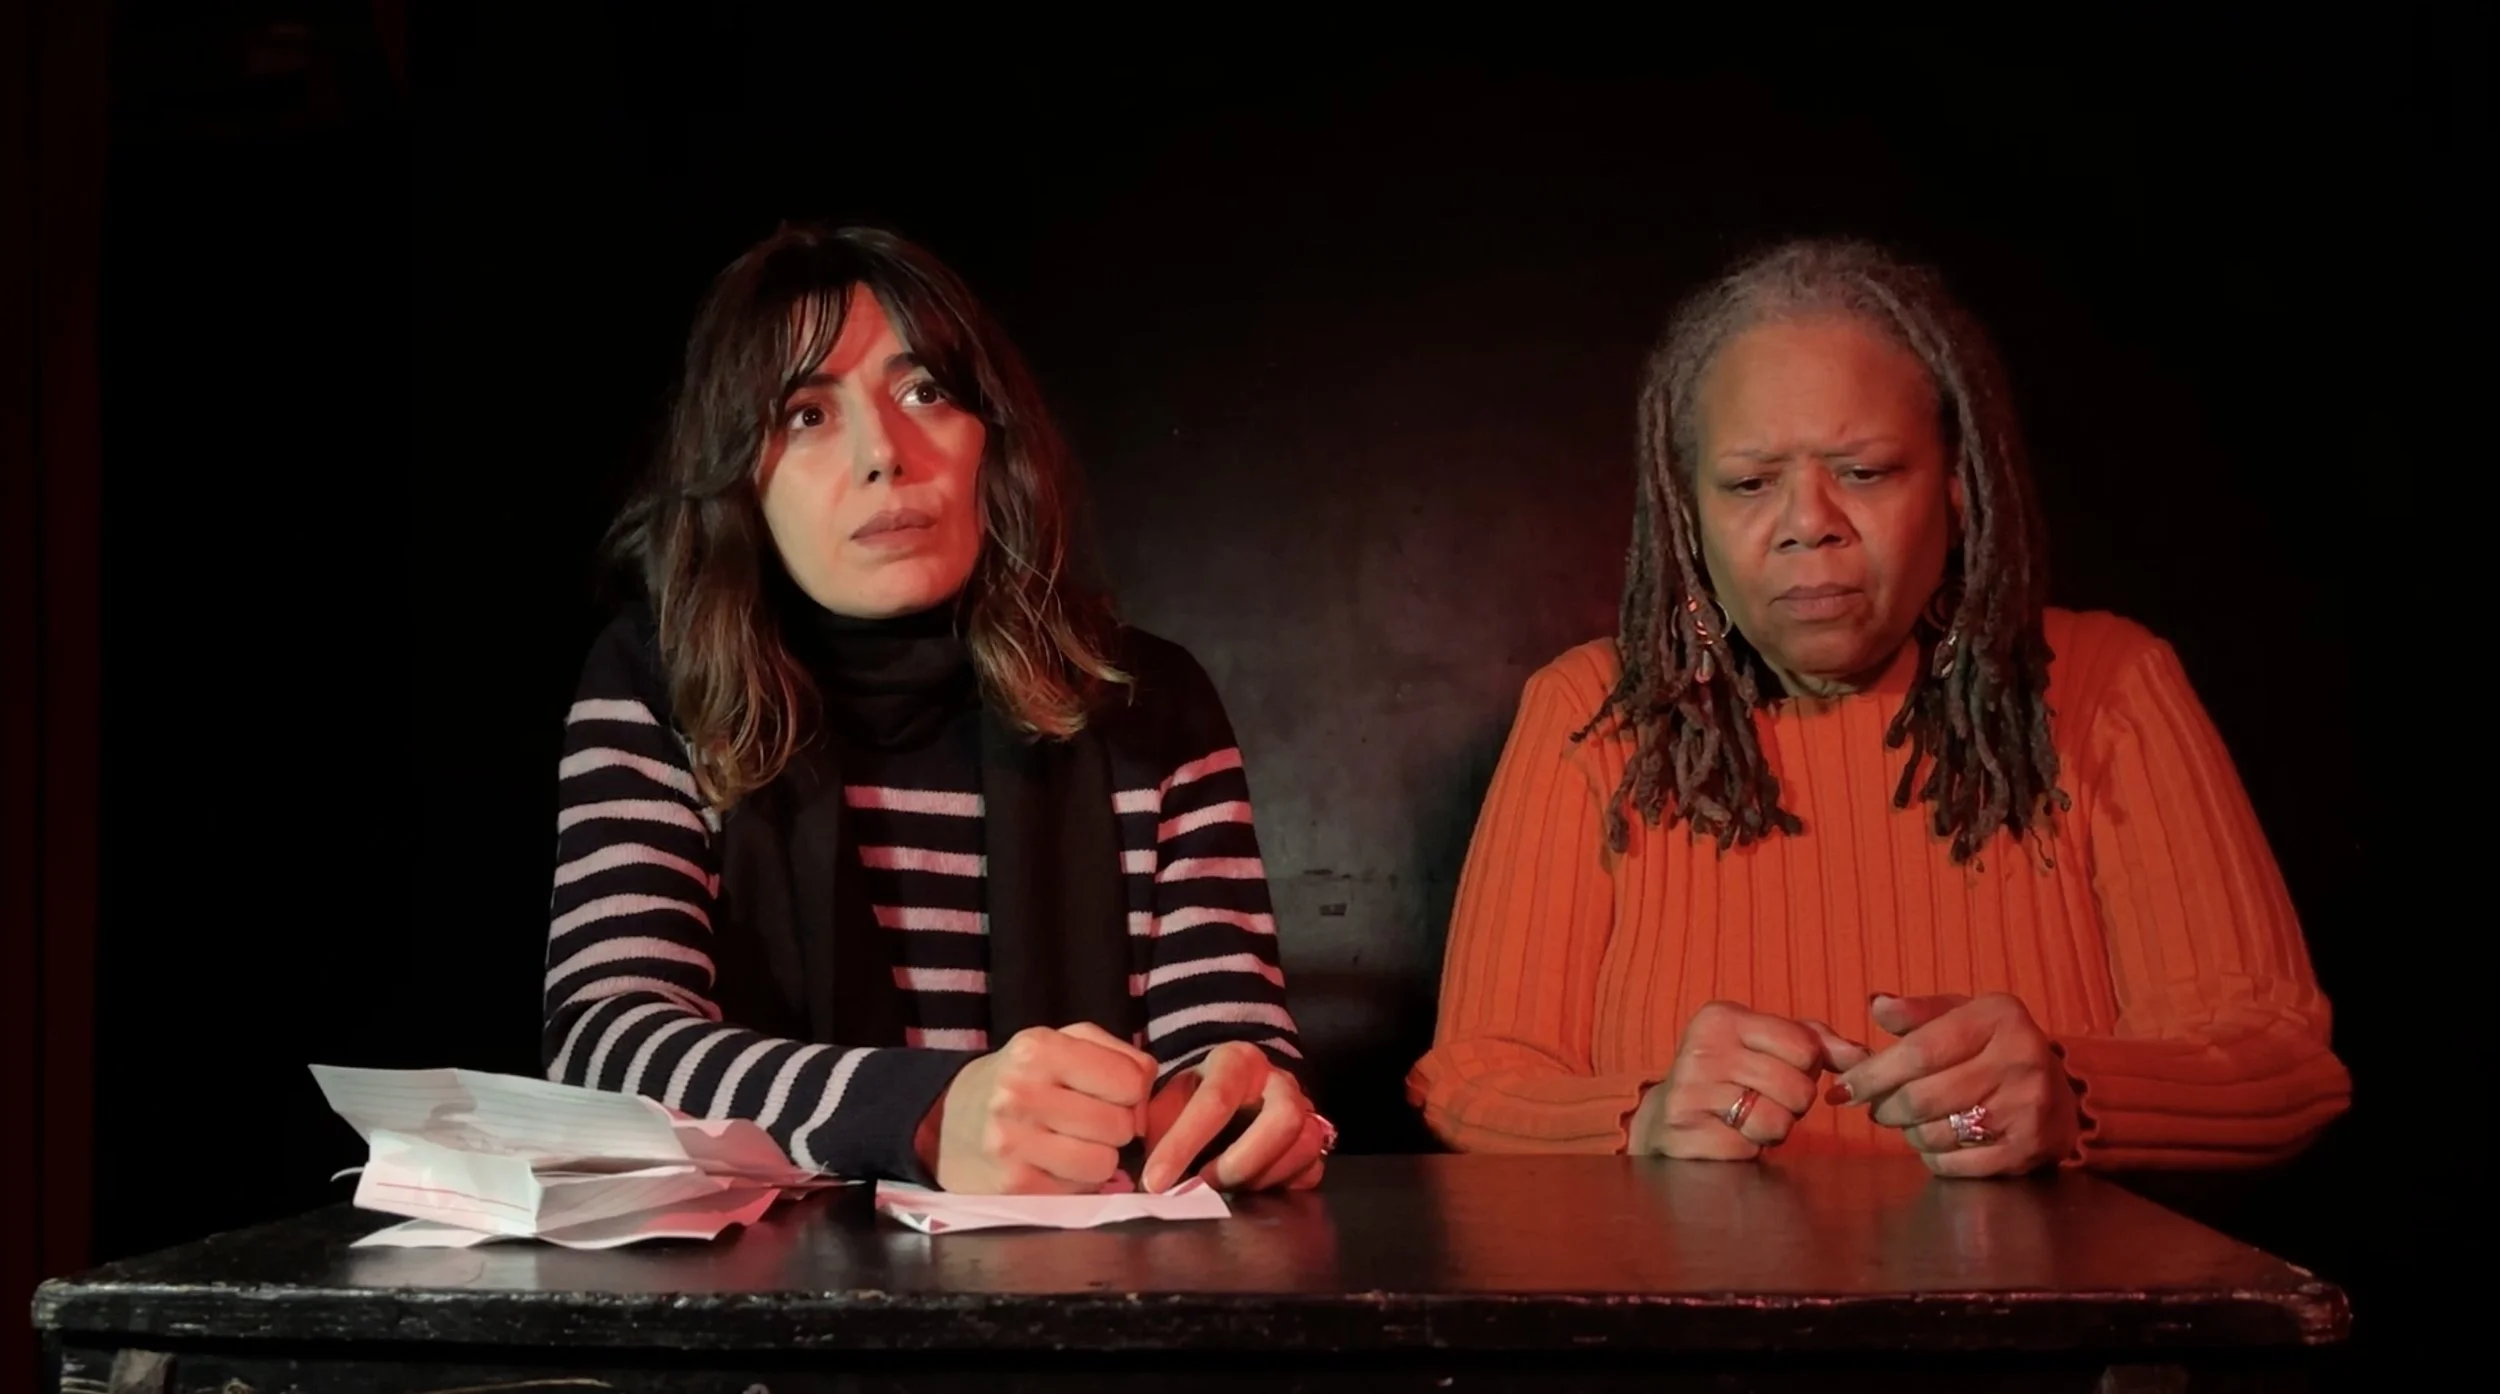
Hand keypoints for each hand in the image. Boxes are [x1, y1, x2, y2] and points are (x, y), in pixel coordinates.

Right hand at [920, 1022, 1156, 1193]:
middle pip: (1120, 1125)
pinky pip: (1080, 1191)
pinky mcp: (1012, 1186)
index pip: (1130, 1081)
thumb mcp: (1063, 1043)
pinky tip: (1053, 1164)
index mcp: (1038, 1048)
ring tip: (1071, 1143)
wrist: (949, 1122)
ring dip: (1098, 1157)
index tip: (1108, 1092)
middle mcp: (1020, 1092)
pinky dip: (1076, 1181)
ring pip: (1104, 1164)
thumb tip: (1147, 1098)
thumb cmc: (1022, 1078)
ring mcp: (1012, 1143)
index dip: (1130, 1091)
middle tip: (1088, 1120)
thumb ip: (1119, 1055)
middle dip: (1115, 1126)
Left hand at [1138, 1042, 1326, 1193]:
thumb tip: (1144, 1171)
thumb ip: (1156, 1126)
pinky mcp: (1316, 1139)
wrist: (1237, 1088)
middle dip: (1242, 1161)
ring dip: (1262, 1177)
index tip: (1155, 1181)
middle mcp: (1278, 1081)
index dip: (1182, 1144)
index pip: (1215, 1100)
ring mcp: (1305, 1109)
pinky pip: (1313, 1169)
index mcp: (1236, 1062)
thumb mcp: (1170, 1099)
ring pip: (1305, 1145)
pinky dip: (1282, 1185)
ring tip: (1227, 1189)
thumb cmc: (1196, 1097)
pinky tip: (1253, 1189)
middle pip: (1283, 1119)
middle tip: (1206, 1183)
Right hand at [1631, 1000, 1868, 1158]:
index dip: (1806, 1067)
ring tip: (1749, 1117)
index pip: (1804, 1047)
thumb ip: (1817, 1042)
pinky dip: (1748, 1148)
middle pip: (1796, 1088)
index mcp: (1723, 1017)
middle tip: (1766, 1099)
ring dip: (1773, 1128)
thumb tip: (1861, 1056)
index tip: (1780, 1068)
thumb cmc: (1730, 1074)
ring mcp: (1690, 1090)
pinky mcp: (1684, 1131)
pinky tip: (1729, 1134)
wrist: (1666, 1114)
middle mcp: (1702, 1048)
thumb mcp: (1767, 1043)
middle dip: (1794, 1103)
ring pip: (1776, 1121)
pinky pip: (1749, 1147)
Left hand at [1827, 992, 2081, 1177]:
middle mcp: (2019, 1059)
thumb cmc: (1996, 1047)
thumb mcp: (1963, 1014)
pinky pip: (1956, 1163)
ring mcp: (2028, 1107)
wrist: (2063, 1091)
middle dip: (1886, 1108)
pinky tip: (1937, 1142)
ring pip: (1935, 1133)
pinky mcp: (2029, 1148)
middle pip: (1922, 1098)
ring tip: (1912, 1121)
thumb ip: (1916, 1012)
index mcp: (1998, 1018)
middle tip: (1878, 1108)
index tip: (1843, 1089)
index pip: (1918, 1051)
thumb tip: (1876, 1005)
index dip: (1873, 1074)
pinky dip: (1934, 1157)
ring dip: (1909, 1133)